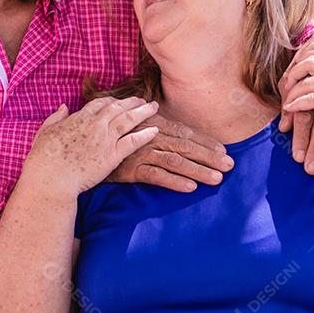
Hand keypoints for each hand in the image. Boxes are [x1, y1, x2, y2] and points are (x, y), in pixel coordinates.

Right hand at [24, 97, 159, 198]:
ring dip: (143, 112)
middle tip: (143, 100)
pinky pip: (133, 141)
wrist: (51, 177)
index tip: (119, 101)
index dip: (112, 101)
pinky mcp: (112, 156)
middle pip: (118, 107)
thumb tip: (63, 107)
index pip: (100, 103)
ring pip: (128, 120)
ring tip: (154, 108)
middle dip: (132, 102)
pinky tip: (154, 130)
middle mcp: (95, 124)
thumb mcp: (45, 131)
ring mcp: (104, 139)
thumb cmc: (43, 158)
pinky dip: (145, 134)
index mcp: (79, 118)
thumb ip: (56, 117)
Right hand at [108, 113, 234, 191]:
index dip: (206, 142)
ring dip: (198, 170)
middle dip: (209, 156)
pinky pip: (156, 175)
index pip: (186, 133)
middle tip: (229, 165)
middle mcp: (150, 135)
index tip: (224, 150)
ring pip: (175, 161)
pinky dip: (174, 181)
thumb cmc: (115, 139)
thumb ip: (158, 131)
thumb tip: (181, 137)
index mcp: (154, 124)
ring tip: (216, 179)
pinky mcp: (130, 168)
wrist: (84, 149)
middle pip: (185, 146)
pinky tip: (189, 188)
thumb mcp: (138, 130)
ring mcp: (140, 152)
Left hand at [278, 35, 313, 175]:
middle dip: (293, 72)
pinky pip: (311, 97)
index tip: (295, 72)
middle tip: (286, 84)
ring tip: (285, 100)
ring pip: (306, 80)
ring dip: (291, 90)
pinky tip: (290, 109)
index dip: (302, 60)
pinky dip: (297, 103)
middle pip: (308, 60)